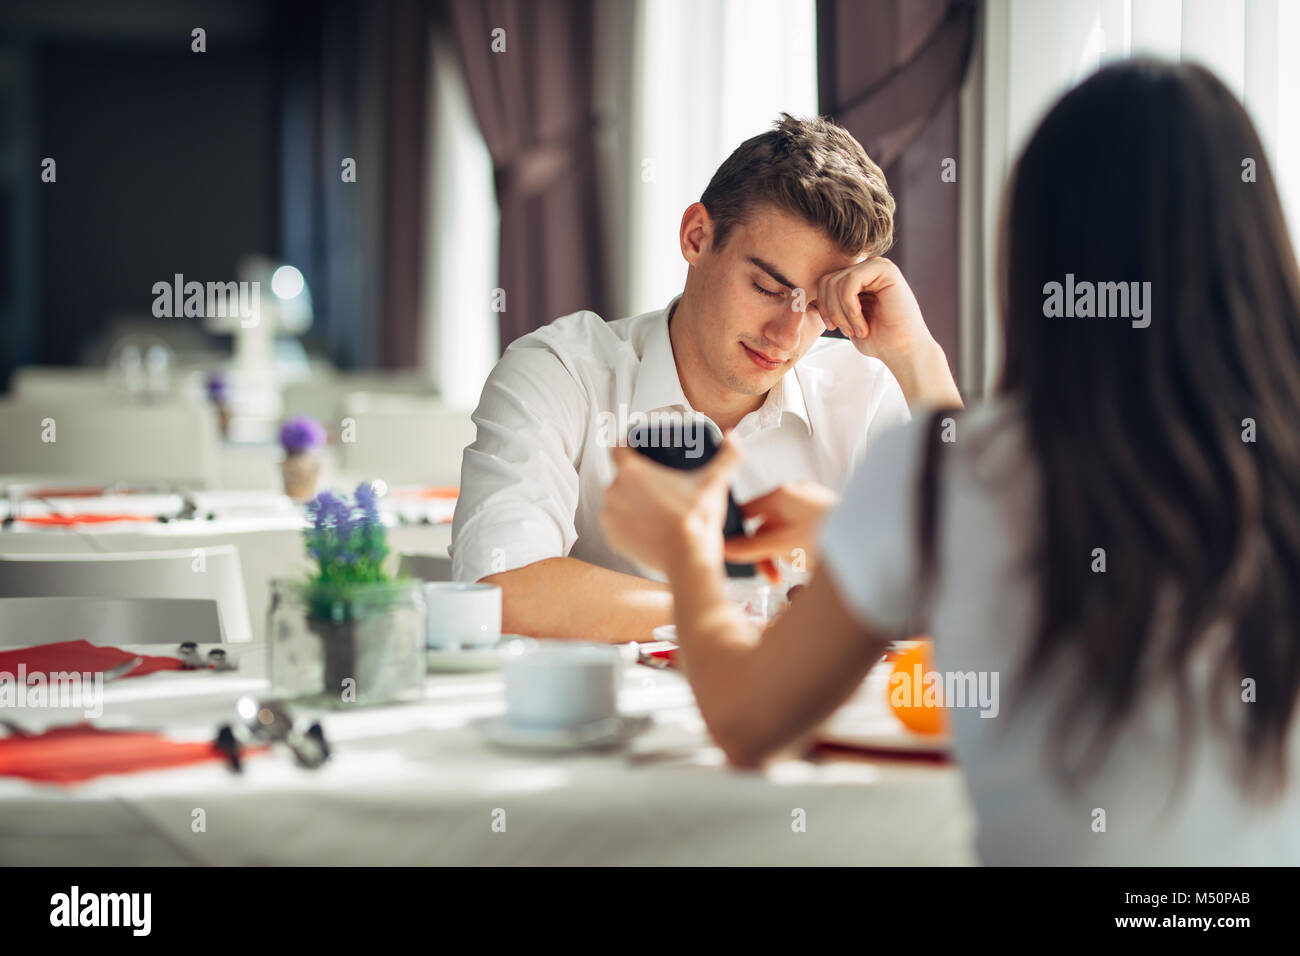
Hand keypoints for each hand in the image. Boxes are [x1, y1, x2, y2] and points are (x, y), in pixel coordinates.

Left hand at [602, 436, 742, 576]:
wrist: (688, 560)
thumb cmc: (696, 522)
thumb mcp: (714, 483)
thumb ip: (728, 456)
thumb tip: (733, 439)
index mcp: (632, 472)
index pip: (617, 447)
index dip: (627, 446)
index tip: (636, 450)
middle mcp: (614, 491)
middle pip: (621, 476)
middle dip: (637, 480)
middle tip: (660, 488)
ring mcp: (610, 515)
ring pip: (619, 500)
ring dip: (632, 502)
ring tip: (656, 508)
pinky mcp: (612, 536)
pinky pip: (617, 523)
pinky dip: (629, 524)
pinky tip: (649, 525)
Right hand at [723, 482, 838, 575]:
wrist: (872, 539)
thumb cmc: (832, 536)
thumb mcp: (784, 546)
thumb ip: (753, 548)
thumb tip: (726, 548)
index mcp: (781, 495)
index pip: (745, 512)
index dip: (737, 535)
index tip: (737, 556)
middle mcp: (794, 494)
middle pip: (764, 525)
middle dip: (766, 552)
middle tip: (773, 576)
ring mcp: (810, 503)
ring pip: (782, 531)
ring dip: (782, 553)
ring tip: (795, 568)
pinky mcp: (822, 515)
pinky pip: (799, 532)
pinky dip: (798, 549)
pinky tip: (809, 561)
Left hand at [813, 257, 961, 408]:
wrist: (902, 351)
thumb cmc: (876, 339)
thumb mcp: (844, 319)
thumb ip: (830, 302)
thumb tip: (801, 293)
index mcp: (858, 277)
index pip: (824, 282)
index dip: (822, 306)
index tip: (833, 327)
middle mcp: (868, 267)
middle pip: (827, 280)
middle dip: (831, 311)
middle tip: (845, 331)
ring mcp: (877, 266)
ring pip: (837, 282)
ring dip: (841, 312)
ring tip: (856, 330)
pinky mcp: (886, 270)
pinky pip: (850, 282)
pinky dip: (850, 307)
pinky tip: (861, 322)